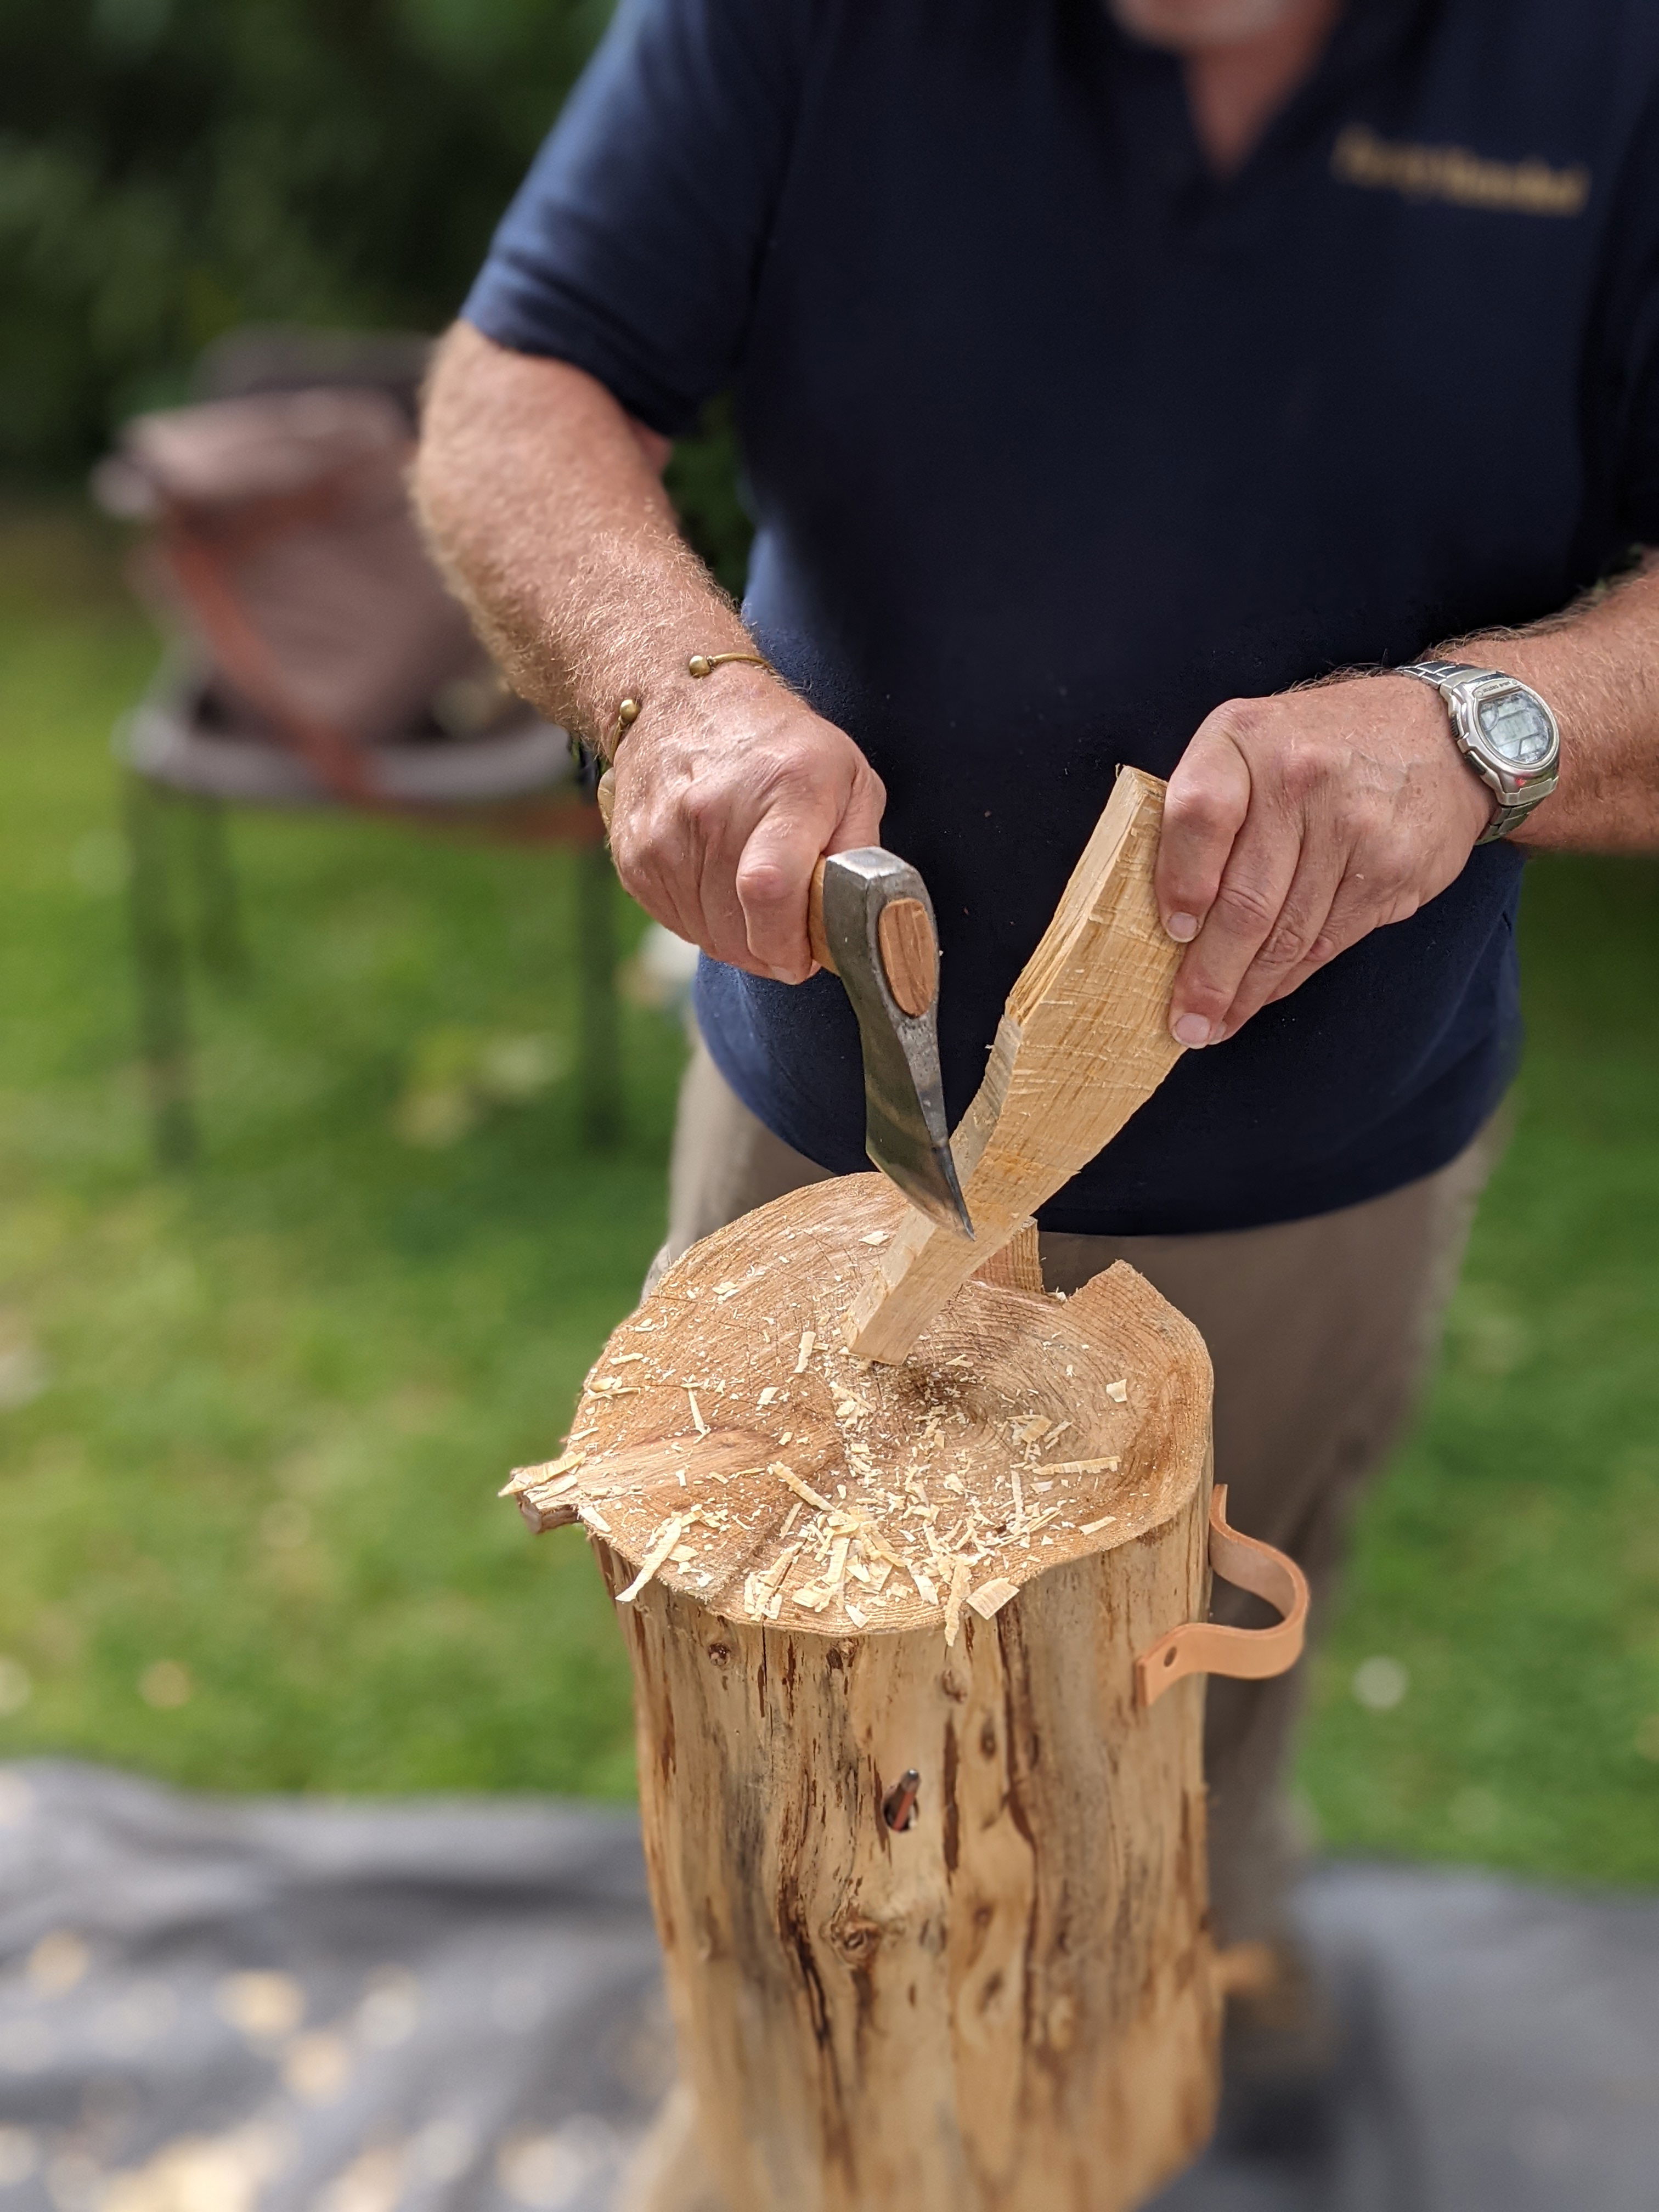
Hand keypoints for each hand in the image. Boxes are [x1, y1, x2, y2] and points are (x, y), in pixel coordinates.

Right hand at [607, 666, 885, 980]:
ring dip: (740, 936)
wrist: (684, 701)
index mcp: (784, 790)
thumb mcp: (851, 779)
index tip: (803, 956)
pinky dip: (706, 920)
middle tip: (790, 921)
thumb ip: (860, 855)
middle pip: (740, 932)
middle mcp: (712, 811)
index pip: (770, 893)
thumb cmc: (782, 746)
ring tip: (755, 891)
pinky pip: (679, 924)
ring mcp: (663, 837)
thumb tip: (855, 925)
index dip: (788, 946)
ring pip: (710, 938)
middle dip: (774, 948)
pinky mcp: (634, 859)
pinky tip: (719, 879)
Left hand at [1154, 675, 1494, 1045]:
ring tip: (1216, 1024)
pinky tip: (1264, 995)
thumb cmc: (1318, 746)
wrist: (1442, 733)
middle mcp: (1301, 780)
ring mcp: (1355, 828)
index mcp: (1247, 739)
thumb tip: (1168, 909)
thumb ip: (1205, 803)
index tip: (1171, 934)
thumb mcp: (1248, 740)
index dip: (1180, 882)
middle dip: (1209, 976)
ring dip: (1247, 991)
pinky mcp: (1393, 870)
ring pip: (1287, 934)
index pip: (1200, 815)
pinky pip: (1328, 941)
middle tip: (1186, 1024)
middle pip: (1246, 899)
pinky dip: (1290, 977)